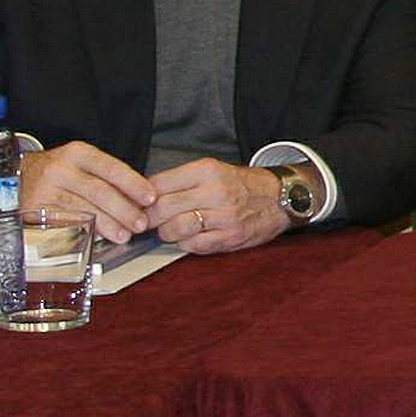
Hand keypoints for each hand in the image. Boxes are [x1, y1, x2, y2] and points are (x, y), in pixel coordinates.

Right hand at [20, 141, 159, 250]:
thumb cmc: (57, 172)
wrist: (15, 177)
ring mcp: (45, 190)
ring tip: (124, 235)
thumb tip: (138, 201)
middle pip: (98, 191)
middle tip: (140, 223)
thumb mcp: (80, 164)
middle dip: (124, 209)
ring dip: (107, 225)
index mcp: (77, 153)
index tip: (150, 197)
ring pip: (83, 210)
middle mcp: (60, 169)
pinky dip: (83, 232)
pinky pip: (63, 224)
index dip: (133, 184)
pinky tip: (97, 238)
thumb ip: (106, 178)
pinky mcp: (35, 210)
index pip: (111, 168)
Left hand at [147, 156, 292, 255]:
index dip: (140, 198)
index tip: (134, 205)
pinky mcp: (229, 238)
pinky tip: (189, 237)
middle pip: (162, 208)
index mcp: (207, 170)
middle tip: (142, 222)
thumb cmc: (241, 185)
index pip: (159, 184)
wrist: (280, 198)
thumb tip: (144, 195)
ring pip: (174, 229)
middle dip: (146, 219)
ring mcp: (223, 216)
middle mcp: (215, 191)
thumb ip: (181, 181)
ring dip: (165, 233)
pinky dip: (185, 244)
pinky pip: (193, 246)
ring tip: (169, 230)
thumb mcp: (213, 171)